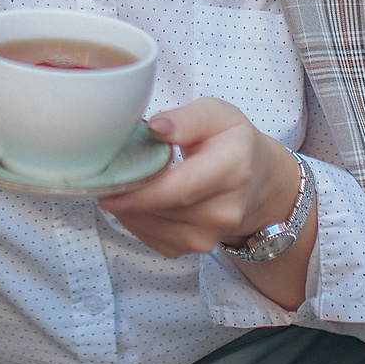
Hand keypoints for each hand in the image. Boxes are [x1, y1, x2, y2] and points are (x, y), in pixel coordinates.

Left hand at [98, 98, 300, 258]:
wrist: (258, 180)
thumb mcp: (216, 114)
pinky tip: (138, 201)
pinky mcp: (197, 249)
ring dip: (129, 209)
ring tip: (123, 183)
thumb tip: (156, 127)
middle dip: (128, 194)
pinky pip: (154, 239)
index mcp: (234, 168)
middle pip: (163, 209)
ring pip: (154, 227)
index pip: (182, 187)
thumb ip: (186, 119)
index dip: (142, 190)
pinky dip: (138, 221)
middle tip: (107, 174)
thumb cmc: (231, 141)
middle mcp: (226, 210)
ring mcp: (213, 235)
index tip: (109, 185)